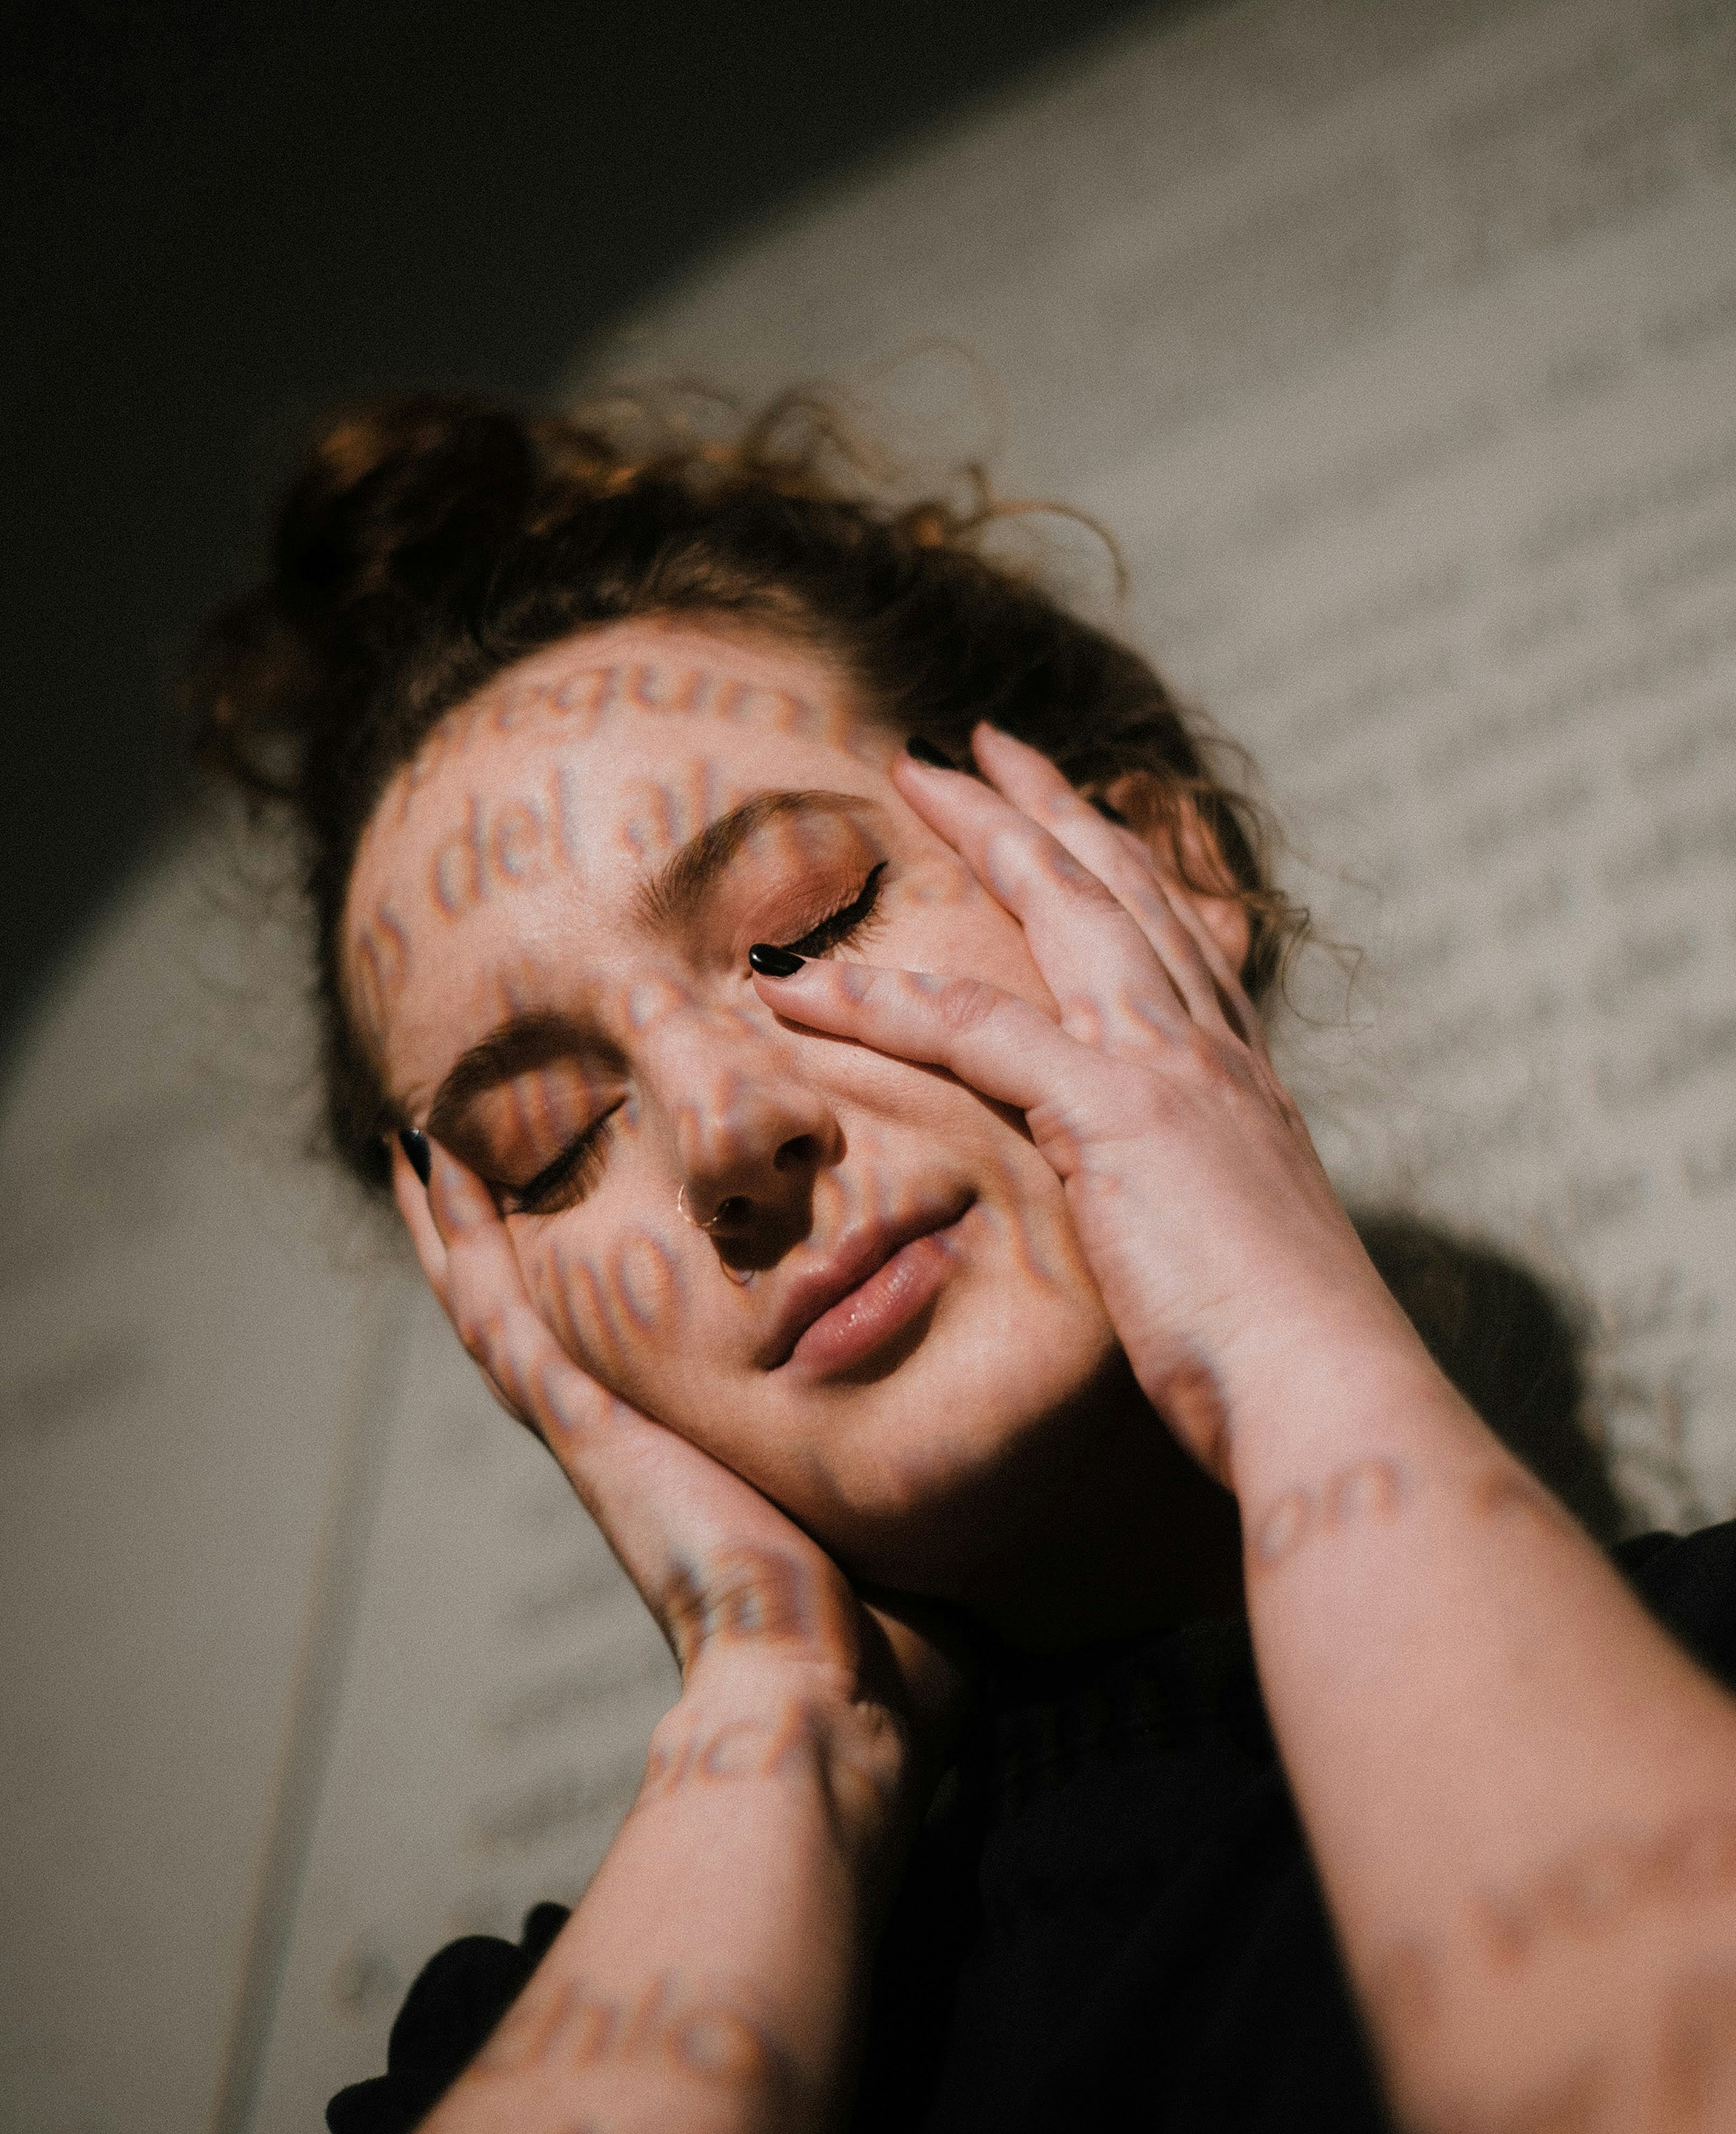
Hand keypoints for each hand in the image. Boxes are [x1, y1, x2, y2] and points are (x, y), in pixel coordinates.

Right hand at [394, 1139, 969, 1786]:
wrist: (827, 1703)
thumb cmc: (884, 1648)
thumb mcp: (897, 1524)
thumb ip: (922, 1475)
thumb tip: (991, 1452)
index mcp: (693, 1457)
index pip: (632, 1342)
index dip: (603, 1267)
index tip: (589, 1185)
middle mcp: (627, 1435)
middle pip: (542, 1309)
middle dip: (509, 1226)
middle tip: (467, 1136)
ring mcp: (594, 1428)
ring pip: (498, 1301)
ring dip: (461, 1219)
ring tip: (424, 1131)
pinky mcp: (584, 1427)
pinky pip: (499, 1318)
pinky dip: (461, 1245)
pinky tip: (427, 1169)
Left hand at [753, 723, 1406, 1481]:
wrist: (1327, 1392)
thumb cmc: (1278, 1360)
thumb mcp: (1235, 1264)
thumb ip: (1192, 1221)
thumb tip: (1170, 1241)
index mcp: (1238, 1082)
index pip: (1169, 938)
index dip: (1117, 863)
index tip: (1071, 813)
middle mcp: (1210, 1051)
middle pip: (1117, 885)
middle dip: (1047, 803)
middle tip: (981, 740)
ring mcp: (1165, 1070)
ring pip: (1061, 910)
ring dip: (981, 831)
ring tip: (911, 772)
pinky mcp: (1112, 1113)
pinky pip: (973, 1030)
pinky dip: (882, 1000)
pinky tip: (807, 986)